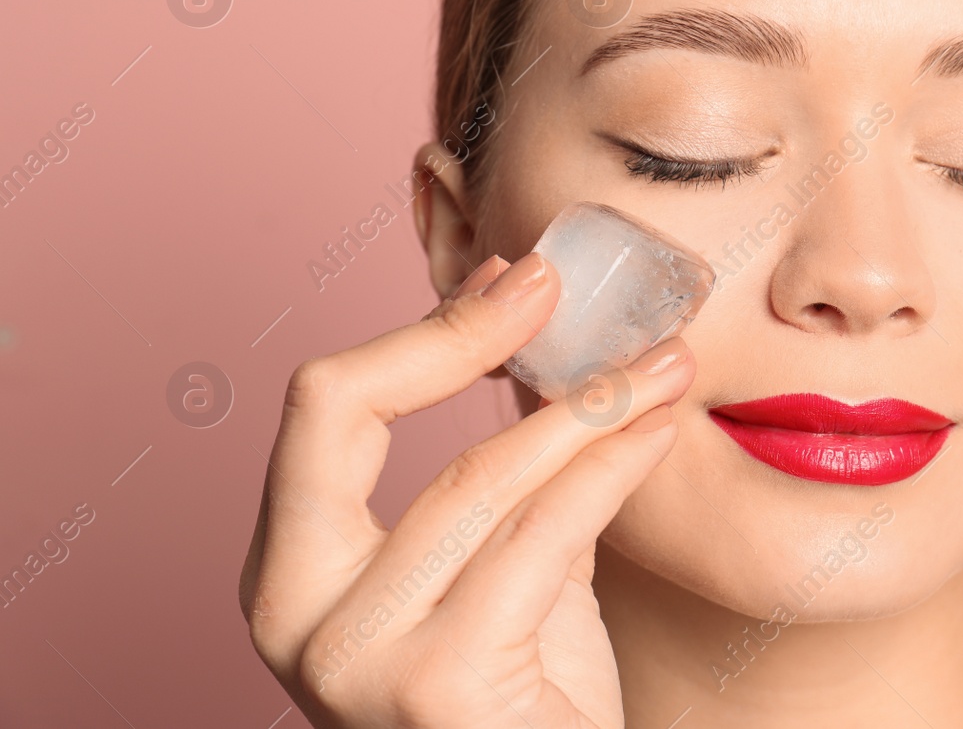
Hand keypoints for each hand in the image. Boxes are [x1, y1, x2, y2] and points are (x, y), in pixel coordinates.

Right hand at [239, 251, 695, 727]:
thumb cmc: (526, 699)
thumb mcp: (505, 562)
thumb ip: (513, 468)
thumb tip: (541, 339)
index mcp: (293, 572)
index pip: (324, 410)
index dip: (422, 334)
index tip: (512, 286)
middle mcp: (294, 612)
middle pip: (344, 416)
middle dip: (460, 334)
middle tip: (556, 284)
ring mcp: (356, 655)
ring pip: (474, 477)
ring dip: (583, 402)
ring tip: (660, 361)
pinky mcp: (438, 685)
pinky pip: (542, 534)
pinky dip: (609, 465)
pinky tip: (658, 428)